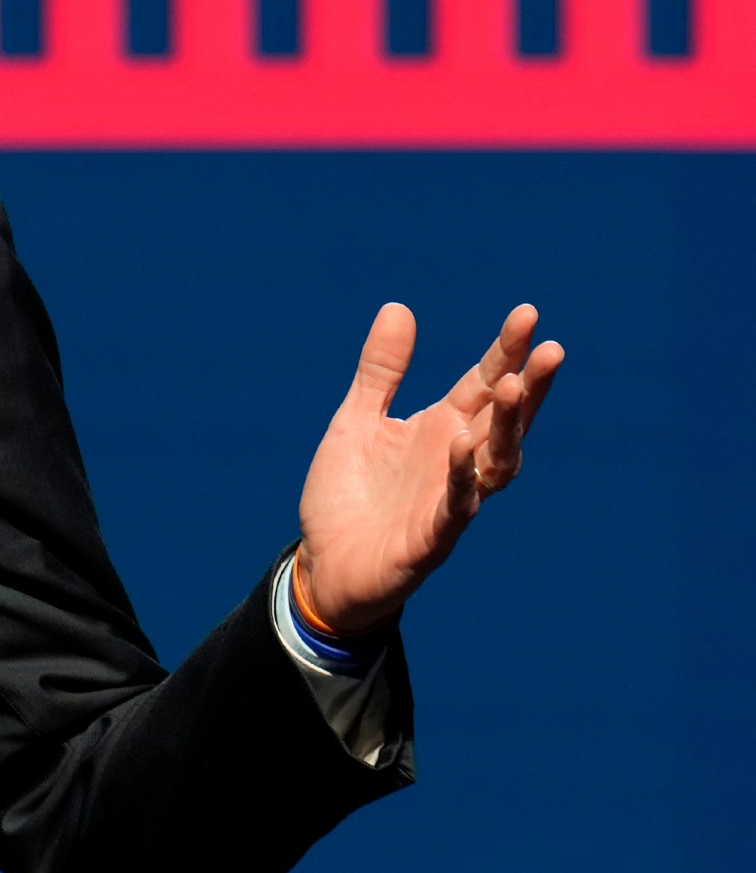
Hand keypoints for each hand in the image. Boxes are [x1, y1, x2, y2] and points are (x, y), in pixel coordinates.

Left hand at [296, 303, 564, 634]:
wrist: (324, 565)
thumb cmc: (349, 495)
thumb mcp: (357, 420)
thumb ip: (381, 371)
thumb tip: (398, 307)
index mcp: (442, 429)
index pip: (484, 384)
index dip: (506, 351)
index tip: (527, 313)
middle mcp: (457, 462)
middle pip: (505, 420)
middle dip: (528, 386)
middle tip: (549, 349)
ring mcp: (449, 500)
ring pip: (496, 463)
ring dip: (508, 428)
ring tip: (511, 387)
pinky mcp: (431, 539)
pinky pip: (457, 507)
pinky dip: (462, 478)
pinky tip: (461, 446)